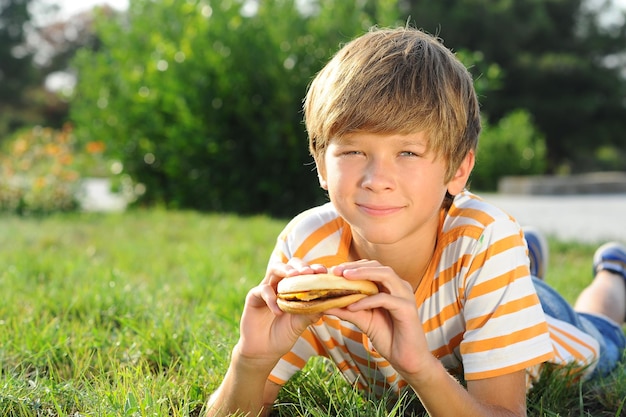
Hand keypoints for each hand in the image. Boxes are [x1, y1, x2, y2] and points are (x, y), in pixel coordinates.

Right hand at [235, 259, 326, 367]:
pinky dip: (271, 298)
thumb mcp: (300, 324)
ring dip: (285, 270)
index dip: (314, 269)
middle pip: (290, 264)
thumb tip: (330, 302)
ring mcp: (267, 288)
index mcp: (295, 288)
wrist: (263, 352)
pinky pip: (263, 290)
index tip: (323, 272)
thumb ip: (312, 312)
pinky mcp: (253, 296)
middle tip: (308, 272)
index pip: (305, 272)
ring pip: (275, 269)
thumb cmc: (284, 335)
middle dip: (300, 266)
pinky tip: (278, 311)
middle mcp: (281, 284)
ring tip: (294, 276)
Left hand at [327, 260, 437, 380]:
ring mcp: (405, 296)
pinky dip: (367, 301)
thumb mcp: (363, 320)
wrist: (407, 359)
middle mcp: (400, 286)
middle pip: (377, 266)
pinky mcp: (407, 308)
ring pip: (385, 275)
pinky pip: (384, 299)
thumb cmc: (388, 337)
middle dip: (355, 267)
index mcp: (391, 286)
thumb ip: (346, 310)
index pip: (371, 267)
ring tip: (344, 277)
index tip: (333, 270)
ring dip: (363, 274)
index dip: (352, 266)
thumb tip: (324, 304)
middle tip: (336, 271)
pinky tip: (352, 306)